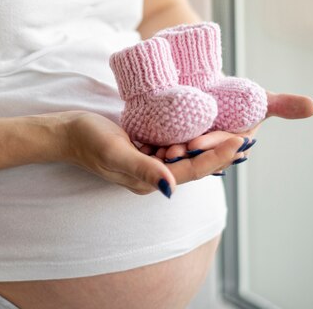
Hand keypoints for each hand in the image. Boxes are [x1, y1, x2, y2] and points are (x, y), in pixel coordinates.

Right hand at [59, 111, 247, 197]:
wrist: (66, 133)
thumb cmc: (88, 141)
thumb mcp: (115, 152)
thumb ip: (142, 169)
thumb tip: (171, 187)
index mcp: (149, 181)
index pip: (192, 171)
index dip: (217, 157)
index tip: (239, 141)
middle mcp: (153, 175)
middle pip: (194, 165)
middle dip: (219, 152)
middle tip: (246, 135)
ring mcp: (149, 163)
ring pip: (186, 156)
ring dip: (207, 144)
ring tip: (232, 129)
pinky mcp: (145, 150)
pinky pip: (173, 146)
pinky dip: (190, 137)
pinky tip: (203, 125)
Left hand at [140, 91, 312, 166]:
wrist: (198, 84)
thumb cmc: (232, 96)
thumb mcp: (255, 99)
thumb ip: (281, 104)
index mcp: (228, 145)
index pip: (220, 148)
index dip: (211, 146)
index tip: (197, 142)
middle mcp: (207, 150)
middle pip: (197, 154)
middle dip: (186, 154)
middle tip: (173, 149)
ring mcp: (187, 148)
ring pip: (178, 154)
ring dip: (168, 156)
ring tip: (156, 150)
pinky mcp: (166, 142)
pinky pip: (159, 149)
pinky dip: (151, 149)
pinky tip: (139, 147)